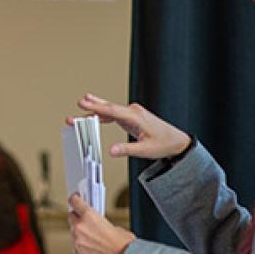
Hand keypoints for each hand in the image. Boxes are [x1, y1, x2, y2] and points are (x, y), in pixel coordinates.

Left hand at [68, 193, 135, 253]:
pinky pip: (76, 250)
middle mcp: (80, 228)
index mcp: (89, 216)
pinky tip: (93, 252)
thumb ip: (100, 223)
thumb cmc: (124, 246)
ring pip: (73, 235)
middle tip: (86, 224)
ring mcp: (77, 242)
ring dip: (80, 236)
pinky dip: (82, 250)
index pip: (74, 201)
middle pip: (71, 218)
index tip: (75, 199)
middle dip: (77, 219)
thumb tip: (96, 226)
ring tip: (94, 242)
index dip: (74, 199)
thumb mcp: (115, 227)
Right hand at [72, 93, 191, 159]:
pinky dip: (103, 114)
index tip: (84, 103)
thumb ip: (126, 150)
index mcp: (135, 116)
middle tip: (78, 103)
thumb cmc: (163, 144)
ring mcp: (131, 113)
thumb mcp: (145, 150)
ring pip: (110, 109)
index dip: (97, 107)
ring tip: (81, 104)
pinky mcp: (131, 117)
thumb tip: (110, 150)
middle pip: (109, 107)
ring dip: (96, 108)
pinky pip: (114, 114)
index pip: (112, 111)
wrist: (176, 141)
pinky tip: (94, 114)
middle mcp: (133, 111)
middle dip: (92, 106)